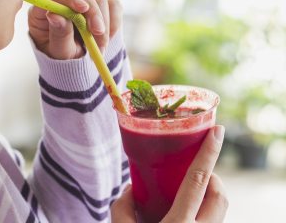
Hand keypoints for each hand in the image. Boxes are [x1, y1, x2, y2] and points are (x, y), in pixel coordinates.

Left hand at [28, 0, 122, 58]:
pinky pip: (113, 7)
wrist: (77, 68)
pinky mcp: (101, 8)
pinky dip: (114, 23)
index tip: (83, 9)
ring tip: (99, 49)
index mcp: (44, 10)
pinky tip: (108, 40)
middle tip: (98, 32)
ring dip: (103, 25)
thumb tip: (54, 15)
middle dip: (92, 11)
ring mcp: (84, 3)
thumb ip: (58, 35)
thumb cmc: (62, 60)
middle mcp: (64, 2)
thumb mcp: (58, 52)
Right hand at [111, 125, 227, 222]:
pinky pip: (215, 221)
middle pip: (219, 194)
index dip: (209, 152)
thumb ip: (123, 207)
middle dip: (211, 177)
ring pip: (221, 210)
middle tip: (191, 172)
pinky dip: (206, 211)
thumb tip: (131, 190)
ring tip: (189, 194)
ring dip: (209, 194)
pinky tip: (187, 214)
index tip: (217, 130)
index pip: (198, 180)